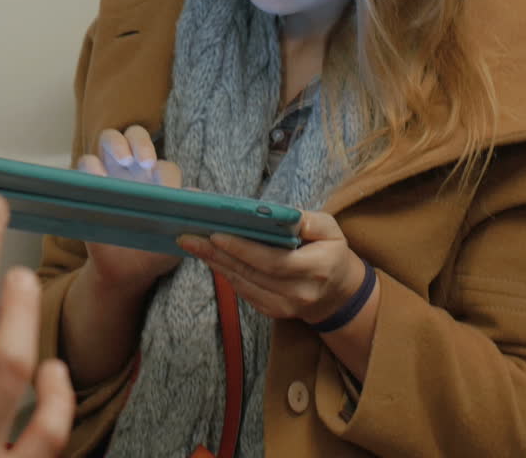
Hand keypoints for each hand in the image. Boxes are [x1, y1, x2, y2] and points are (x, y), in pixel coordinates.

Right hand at [77, 126, 182, 292]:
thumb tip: (195, 195)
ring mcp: (108, 173)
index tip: (168, 190)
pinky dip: (91, 167)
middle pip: (136, 136)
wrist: (125, 271)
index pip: (165, 167)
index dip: (167, 175)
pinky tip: (98, 179)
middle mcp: (134, 170)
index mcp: (158, 181)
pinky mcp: (86, 183)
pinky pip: (85, 164)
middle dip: (141, 143)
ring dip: (117, 144)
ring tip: (125, 161)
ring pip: (109, 138)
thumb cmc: (153, 251)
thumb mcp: (172, 239)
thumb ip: (185, 218)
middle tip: (146, 162)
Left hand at [178, 210, 365, 324]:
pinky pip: (242, 290)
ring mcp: (283, 306)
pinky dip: (224, 272)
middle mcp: (298, 293)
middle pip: (251, 273)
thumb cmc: (331, 253)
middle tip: (189, 236)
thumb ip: (309, 221)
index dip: (243, 249)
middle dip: (217, 253)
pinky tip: (208, 256)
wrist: (337, 294)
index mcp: (316, 269)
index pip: (273, 261)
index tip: (216, 233)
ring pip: (242, 283)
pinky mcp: (271, 311)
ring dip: (214, 262)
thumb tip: (279, 214)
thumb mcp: (331, 230)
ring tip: (191, 243)